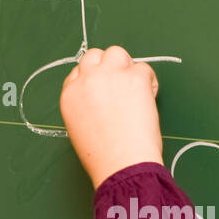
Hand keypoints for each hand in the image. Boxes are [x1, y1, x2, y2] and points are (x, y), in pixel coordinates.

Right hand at [59, 45, 163, 188]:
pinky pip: (144, 68)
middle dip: (108, 67)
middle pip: (95, 56)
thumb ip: (86, 106)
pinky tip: (148, 100)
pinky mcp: (134, 77)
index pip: (78, 72)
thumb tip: (104, 96)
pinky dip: (149, 82)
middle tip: (121, 88)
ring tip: (135, 91)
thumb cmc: (104, 157)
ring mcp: (110, 75)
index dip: (94, 79)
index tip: (105, 91)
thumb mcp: (80, 129)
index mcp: (70, 95)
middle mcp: (86, 80)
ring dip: (127, 67)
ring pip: (117, 53)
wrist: (121, 165)